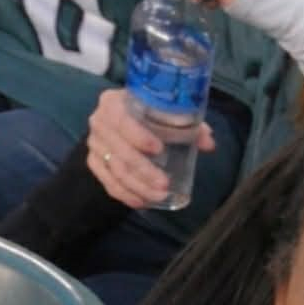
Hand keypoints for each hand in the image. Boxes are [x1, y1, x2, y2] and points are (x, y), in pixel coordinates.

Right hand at [86, 87, 215, 207]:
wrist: (121, 118)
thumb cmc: (148, 113)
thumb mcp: (166, 113)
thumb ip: (189, 124)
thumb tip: (209, 143)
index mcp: (113, 102)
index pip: (121, 120)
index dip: (138, 136)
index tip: (159, 149)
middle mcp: (99, 122)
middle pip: (120, 151)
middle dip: (143, 171)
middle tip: (164, 184)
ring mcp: (95, 144)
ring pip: (115, 170)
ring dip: (138, 187)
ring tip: (159, 196)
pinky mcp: (94, 163)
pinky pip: (108, 183)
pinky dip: (125, 195)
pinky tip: (142, 202)